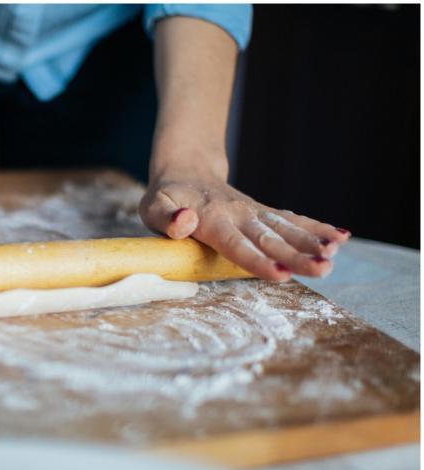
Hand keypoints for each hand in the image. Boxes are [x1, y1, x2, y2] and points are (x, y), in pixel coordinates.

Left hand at [139, 174, 350, 281]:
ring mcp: (254, 213)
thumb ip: (165, 217)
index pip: (236, 244)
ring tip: (336, 255)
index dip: (258, 260)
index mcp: (212, 219)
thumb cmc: (166, 197)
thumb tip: (183, 222)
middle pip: (270, 239)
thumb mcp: (152, 206)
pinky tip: (342, 237)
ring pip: (287, 228)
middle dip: (298, 255)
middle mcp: (239, 215)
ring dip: (313, 242)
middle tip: (323, 268)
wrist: (185, 170)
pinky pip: (292, 220)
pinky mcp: (263, 213)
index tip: (280, 274)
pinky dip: (316, 227)